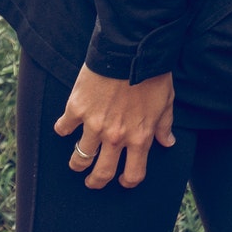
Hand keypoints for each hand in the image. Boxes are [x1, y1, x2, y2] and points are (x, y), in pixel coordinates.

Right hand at [55, 68, 175, 188]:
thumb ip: (164, 125)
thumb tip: (168, 142)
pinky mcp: (76, 109)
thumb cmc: (152, 74)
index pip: (133, 173)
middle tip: (92, 181)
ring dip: (77, 163)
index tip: (122, 180)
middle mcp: (116, 137)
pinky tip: (66, 126)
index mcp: (140, 137)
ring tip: (77, 162)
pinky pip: (63, 129)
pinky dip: (63, 129)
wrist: (130, 50)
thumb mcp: (166, 101)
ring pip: (79, 158)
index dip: (127, 181)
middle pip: (102, 173)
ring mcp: (94, 125)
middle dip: (96, 182)